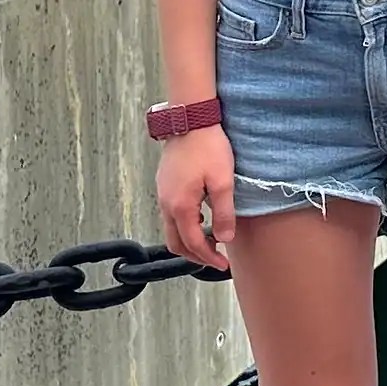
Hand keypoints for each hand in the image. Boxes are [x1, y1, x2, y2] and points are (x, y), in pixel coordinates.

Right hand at [156, 124, 235, 269]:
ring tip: (210, 241)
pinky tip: (201, 218)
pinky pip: (170, 215)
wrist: (190, 120)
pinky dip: (184, 225)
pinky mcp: (164, 185)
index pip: (192, 244)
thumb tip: (224, 238)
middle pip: (176, 243)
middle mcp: (166, 204)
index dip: (208, 258)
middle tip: (215, 258)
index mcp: (180, 207)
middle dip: (195, 255)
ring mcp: (162, 194)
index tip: (222, 265)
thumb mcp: (223, 182)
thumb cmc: (208, 148)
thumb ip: (224, 213)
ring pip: (171, 230)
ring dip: (189, 240)